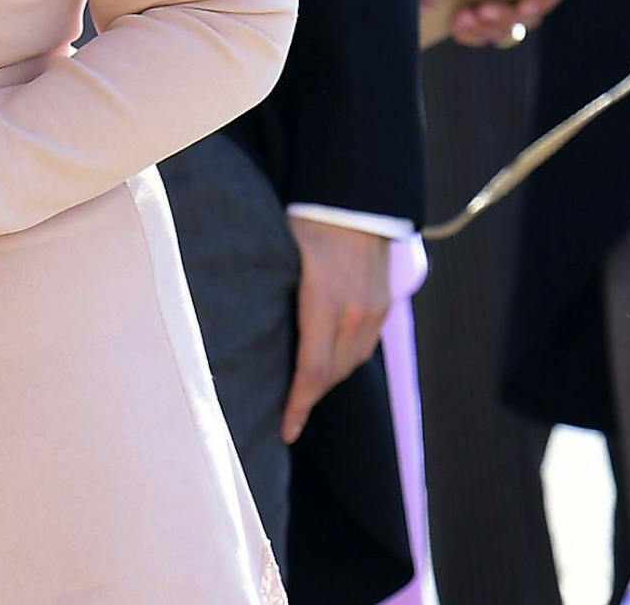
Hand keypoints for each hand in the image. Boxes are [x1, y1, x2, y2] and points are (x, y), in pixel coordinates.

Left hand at [281, 219, 391, 444]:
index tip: (286, 431)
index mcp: (324, 305)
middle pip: (332, 374)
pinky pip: (364, 345)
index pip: (312, 372)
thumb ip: (270, 295)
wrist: (355, 198)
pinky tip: (328, 357)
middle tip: (285, 411)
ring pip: (351, 363)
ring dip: (327, 379)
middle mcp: (355, 315)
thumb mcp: (280, 257)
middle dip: (309, 397)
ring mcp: (374, 311)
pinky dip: (345, 358)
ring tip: (303, 387)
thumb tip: (244, 327)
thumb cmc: (307, 221)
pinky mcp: (385, 304)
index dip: (298, 406)